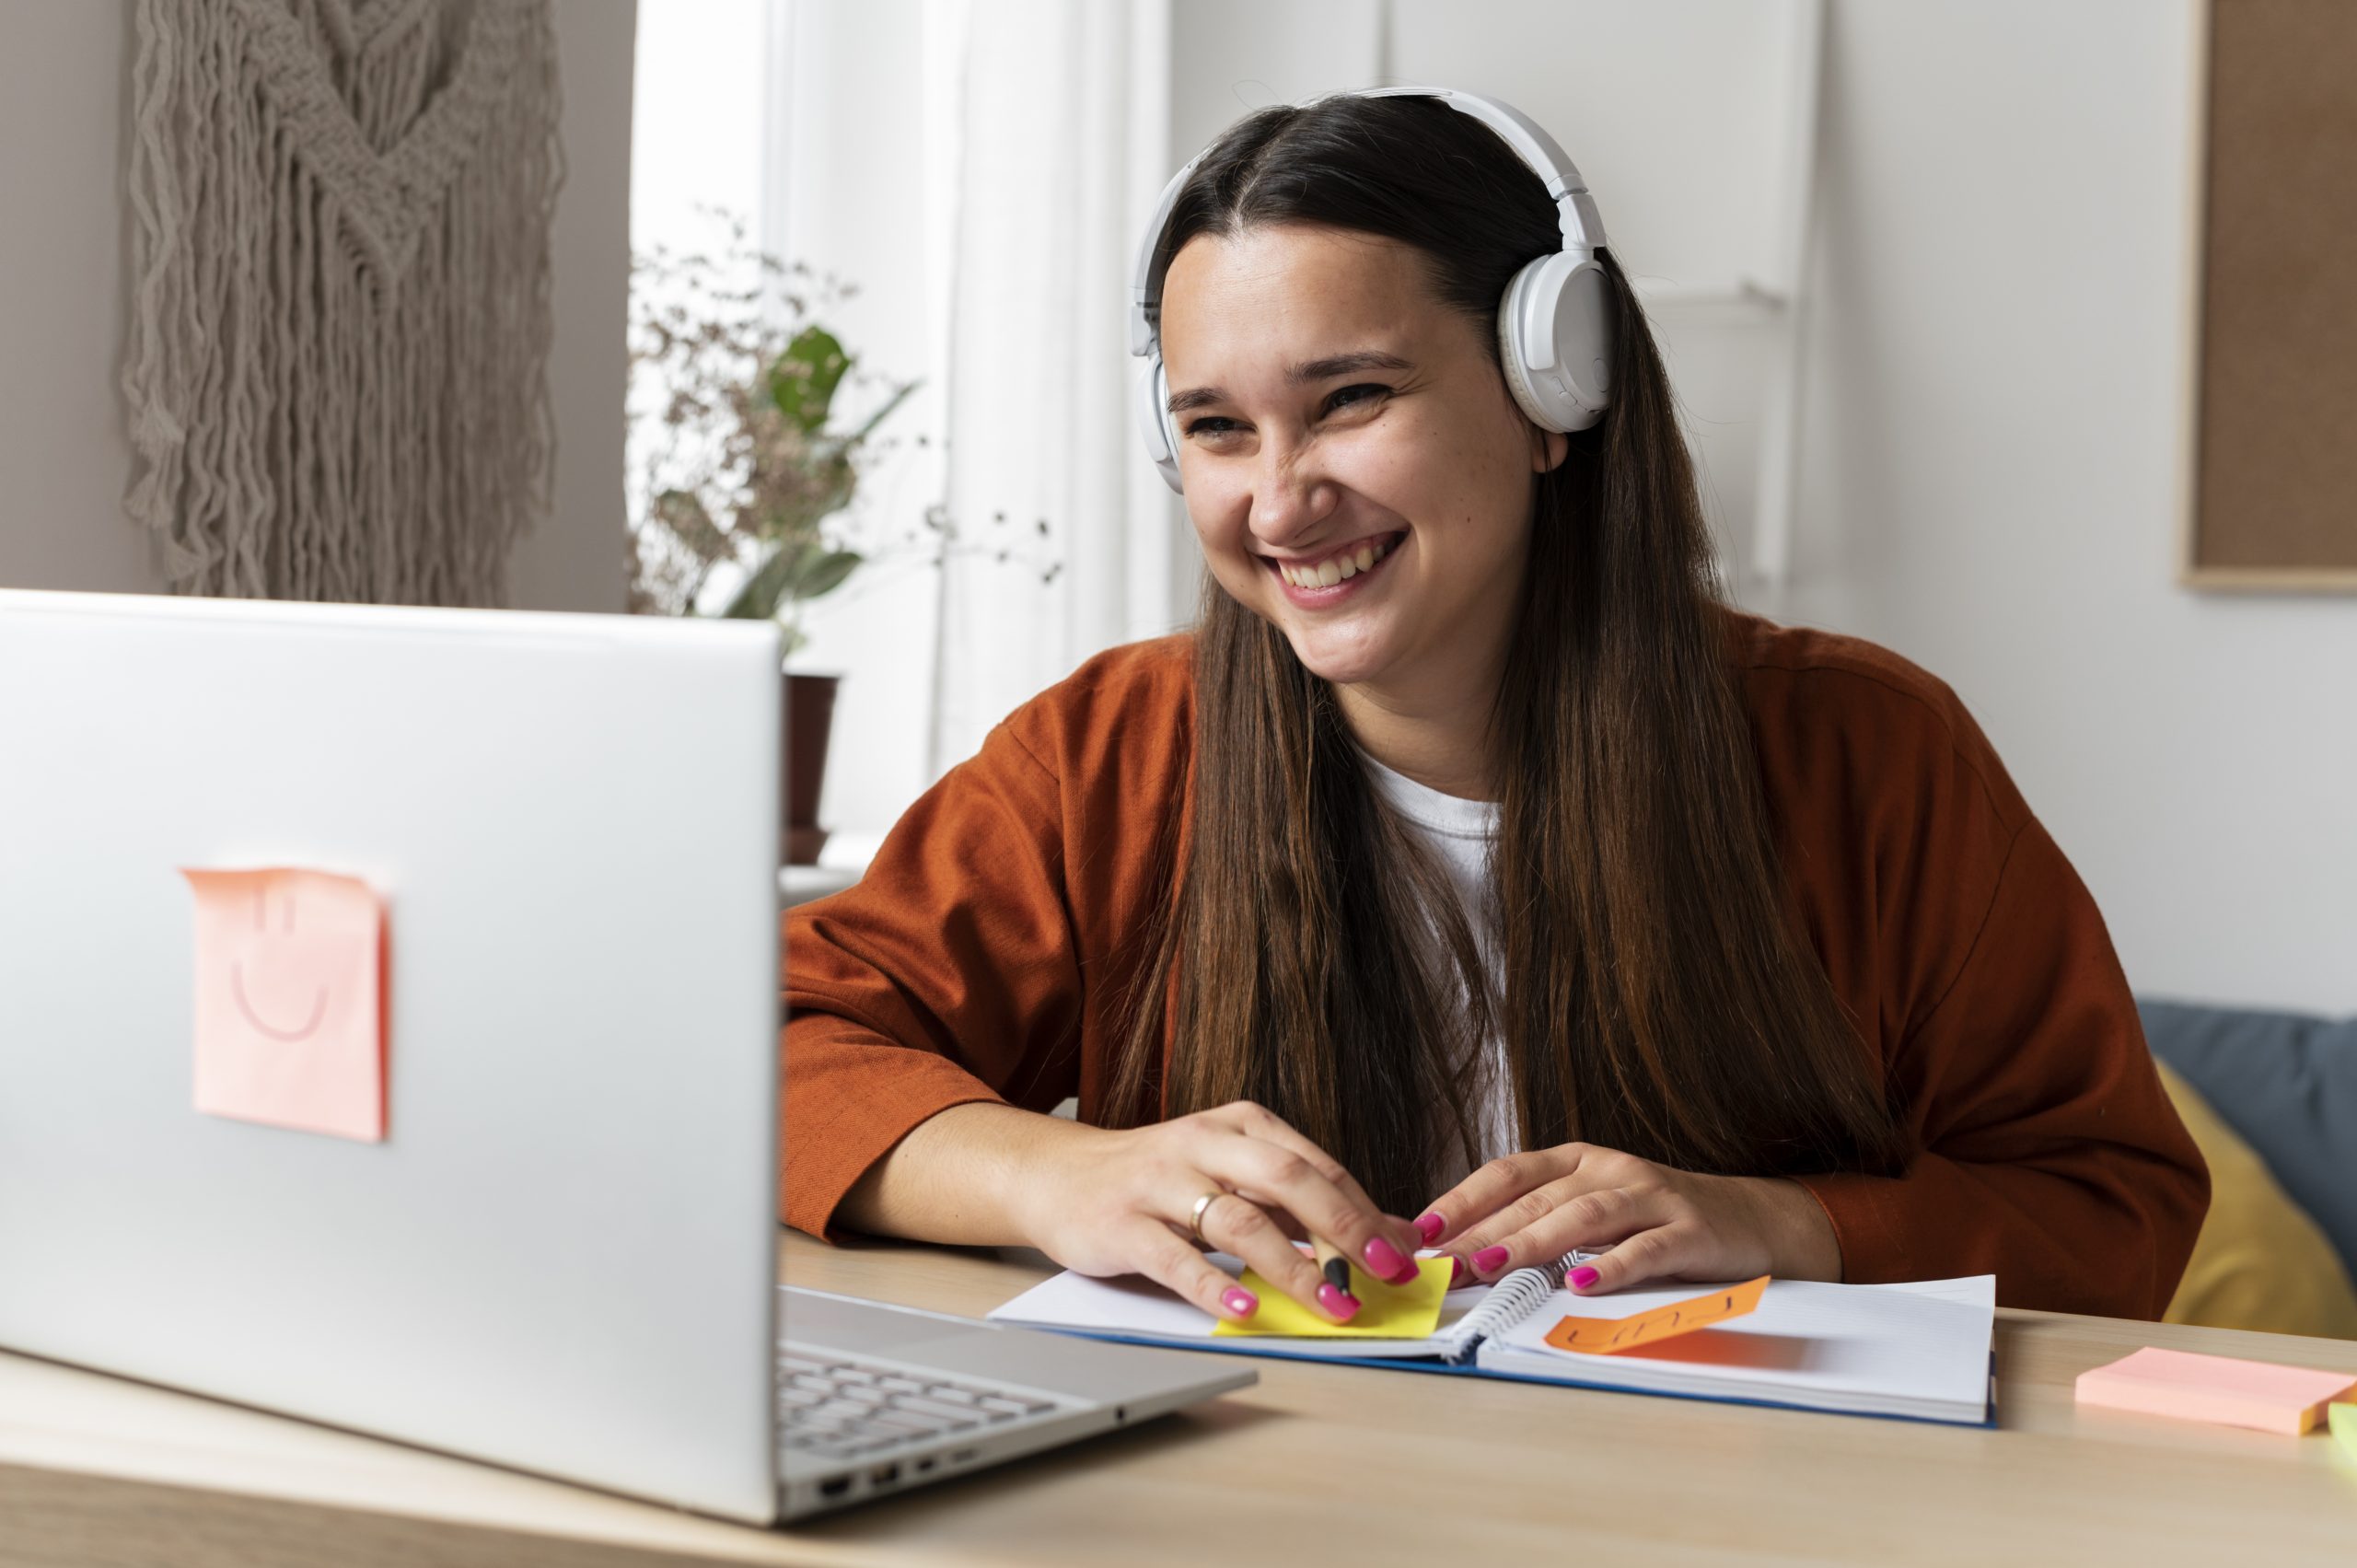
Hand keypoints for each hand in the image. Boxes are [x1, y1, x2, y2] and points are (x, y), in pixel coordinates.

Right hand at [1011, 1100, 1427, 1325]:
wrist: (1059, 1176)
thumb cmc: (1157, 1179)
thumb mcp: (1228, 1173)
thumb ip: (1293, 1202)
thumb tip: (1380, 1236)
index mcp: (1240, 1126)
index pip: (1317, 1165)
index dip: (1366, 1209)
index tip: (1405, 1252)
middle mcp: (1202, 1145)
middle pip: (1288, 1180)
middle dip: (1346, 1228)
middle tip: (1385, 1272)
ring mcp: (1160, 1183)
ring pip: (1238, 1221)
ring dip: (1293, 1267)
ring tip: (1330, 1304)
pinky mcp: (1122, 1224)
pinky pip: (1175, 1258)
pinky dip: (1214, 1285)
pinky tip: (1246, 1308)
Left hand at [1412, 1143, 1841, 1293]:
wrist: (1751, 1219)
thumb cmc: (1655, 1220)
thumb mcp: (1592, 1211)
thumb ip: (1537, 1225)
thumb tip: (1463, 1256)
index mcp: (1576, 1161)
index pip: (1507, 1174)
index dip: (1462, 1200)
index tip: (1422, 1231)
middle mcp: (1608, 1170)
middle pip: (1536, 1200)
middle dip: (1484, 1232)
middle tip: (1444, 1264)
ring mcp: (1651, 1197)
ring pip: (1583, 1216)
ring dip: (1534, 1241)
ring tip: (1495, 1264)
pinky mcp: (1689, 1231)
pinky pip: (1646, 1248)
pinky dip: (1612, 1266)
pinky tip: (1582, 1284)